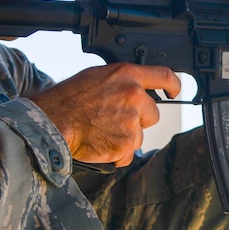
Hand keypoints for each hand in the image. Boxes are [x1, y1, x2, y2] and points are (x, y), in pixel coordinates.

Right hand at [28, 63, 180, 166]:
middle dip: (138, 120)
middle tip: (113, 119)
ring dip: (124, 138)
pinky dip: (115, 153)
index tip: (176, 91)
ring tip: (100, 131)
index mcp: (126, 76)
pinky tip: (99, 143)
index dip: (174, 85)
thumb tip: (134, 89)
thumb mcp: (96, 77)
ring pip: (139, 135)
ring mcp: (131, 121)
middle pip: (152, 114)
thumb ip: (120, 82)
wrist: (53, 122)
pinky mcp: (125, 144)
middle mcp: (133, 96)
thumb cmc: (67, 99)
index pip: (163, 76)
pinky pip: (127, 154)